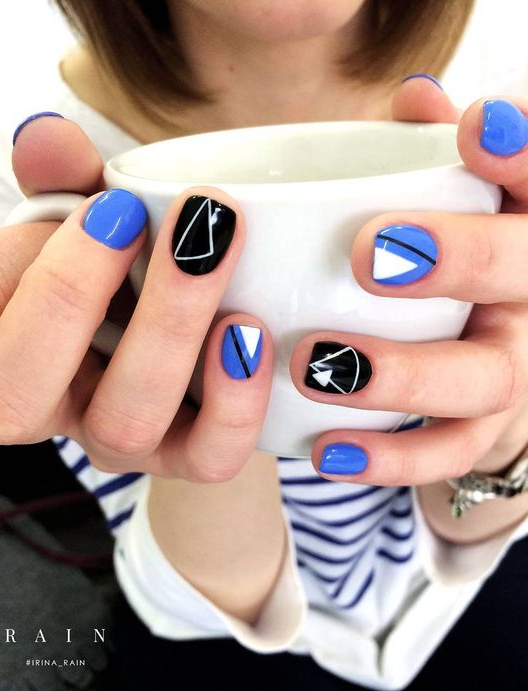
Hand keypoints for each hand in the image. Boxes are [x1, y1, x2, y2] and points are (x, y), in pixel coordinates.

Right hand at [0, 116, 271, 480]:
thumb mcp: (94, 214)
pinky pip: (207, 457)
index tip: (93, 206)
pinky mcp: (189, 457)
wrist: (196, 320)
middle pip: (12, 399)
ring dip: (167, 328)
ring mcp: (120, 440)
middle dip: (67, 298)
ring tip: (213, 246)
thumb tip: (45, 138)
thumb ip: (63, 178)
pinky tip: (249, 331)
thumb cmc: (130, 265)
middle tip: (126, 215)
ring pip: (122, 423)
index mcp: (2, 343)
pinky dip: (233, 398)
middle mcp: (50, 406)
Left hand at [290, 76, 527, 484]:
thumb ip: (432, 155)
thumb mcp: (455, 203)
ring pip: (480, 379)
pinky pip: (446, 455)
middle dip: (457, 259)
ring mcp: (512, 369)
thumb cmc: (456, 266)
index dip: (523, 152)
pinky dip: (387, 459)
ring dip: (399, 375)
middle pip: (523, 272)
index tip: (475, 130)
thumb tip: (416, 95)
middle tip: (371, 255)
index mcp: (527, 223)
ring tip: (318, 364)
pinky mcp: (481, 431)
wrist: (482, 356)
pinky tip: (325, 448)